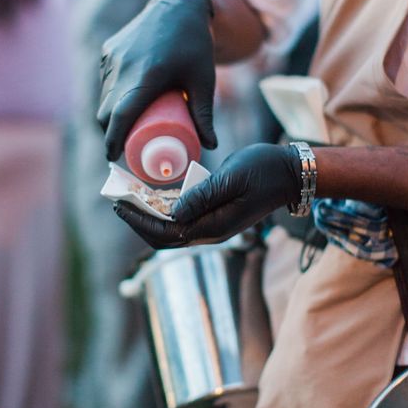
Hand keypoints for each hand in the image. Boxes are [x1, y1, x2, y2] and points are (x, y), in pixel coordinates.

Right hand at [97, 0, 216, 160]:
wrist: (179, 6)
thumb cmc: (195, 46)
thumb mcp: (204, 81)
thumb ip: (205, 115)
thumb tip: (211, 147)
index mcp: (147, 75)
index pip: (120, 116)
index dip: (113, 140)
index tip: (113, 157)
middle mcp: (125, 65)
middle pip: (107, 111)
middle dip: (111, 133)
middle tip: (125, 146)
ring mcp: (113, 56)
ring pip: (104, 96)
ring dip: (110, 115)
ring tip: (124, 128)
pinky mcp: (109, 50)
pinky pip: (105, 81)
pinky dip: (110, 96)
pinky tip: (120, 103)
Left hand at [113, 143, 301, 247]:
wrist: (290, 174)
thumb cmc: (264, 171)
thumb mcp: (232, 178)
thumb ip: (203, 196)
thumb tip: (173, 213)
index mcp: (214, 227)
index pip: (165, 233)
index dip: (138, 222)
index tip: (119, 205)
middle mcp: (210, 232)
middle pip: (164, 237)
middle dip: (138, 222)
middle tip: (118, 201)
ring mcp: (213, 225)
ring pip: (172, 229)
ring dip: (149, 216)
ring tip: (130, 197)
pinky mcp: (214, 215)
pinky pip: (183, 219)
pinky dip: (164, 210)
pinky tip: (153, 196)